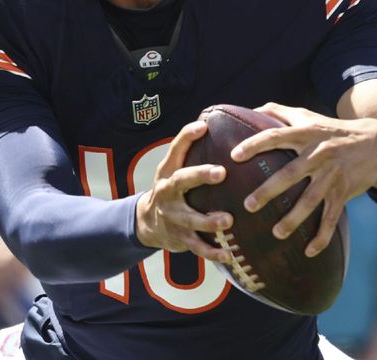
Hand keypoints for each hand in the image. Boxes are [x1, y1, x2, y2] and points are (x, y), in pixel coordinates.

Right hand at [136, 121, 233, 262]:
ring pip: (190, 219)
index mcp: (168, 171)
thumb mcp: (174, 168)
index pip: (176, 148)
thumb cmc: (172, 188)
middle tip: (220, 172)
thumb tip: (216, 121)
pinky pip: (197, 247)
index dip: (187, 136)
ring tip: (228, 220)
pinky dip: (212, 252)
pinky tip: (229, 254)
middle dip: (200, 175)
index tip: (204, 126)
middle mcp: (167, 192)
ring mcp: (172, 216)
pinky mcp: (180, 238)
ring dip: (209, 220)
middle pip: (181, 181)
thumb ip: (191, 151)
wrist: (147, 222)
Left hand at [231, 103, 376, 256]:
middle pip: (290, 173)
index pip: (276, 137)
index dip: (255, 144)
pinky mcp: (343, 193)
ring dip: (293, 219)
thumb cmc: (332, 129)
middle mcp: (318, 154)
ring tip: (276, 233)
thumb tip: (250, 111)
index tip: (234, 156)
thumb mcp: (308, 116)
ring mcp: (332, 175)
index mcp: (306, 134)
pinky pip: (331, 217)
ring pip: (310, 200)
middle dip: (269, 190)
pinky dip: (322, 236)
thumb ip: (279, 112)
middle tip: (248, 205)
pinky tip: (309, 251)